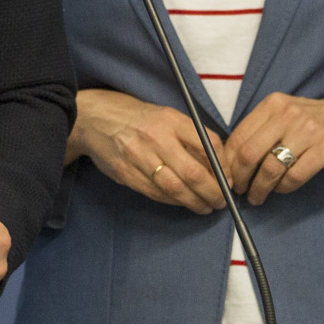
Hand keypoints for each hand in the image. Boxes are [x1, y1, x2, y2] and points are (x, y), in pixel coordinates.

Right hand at [66, 88, 225, 213]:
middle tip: (221, 201)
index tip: (229, 179)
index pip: (208, 145)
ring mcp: (139, 157)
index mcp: (171, 120)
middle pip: (194, 173)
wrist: (94, 118)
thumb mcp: (167, 117)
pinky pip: (156, 193)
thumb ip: (190, 137)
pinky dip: (174, 201)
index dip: (223, 167)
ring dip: (195, 202)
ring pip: (175, 188)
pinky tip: (183, 202)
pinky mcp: (126, 173)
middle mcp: (156, 138)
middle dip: (213, 192)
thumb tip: (218, 166)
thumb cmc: (138, 118)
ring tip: (205, 206)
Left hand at [224, 92, 323, 202]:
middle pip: (250, 153)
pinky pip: (296, 175)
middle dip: (241, 178)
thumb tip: (232, 161)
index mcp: (272, 105)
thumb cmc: (314, 121)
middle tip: (240, 191)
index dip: (229, 163)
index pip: (239, 137)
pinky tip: (281, 190)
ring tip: (258, 196)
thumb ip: (261, 131)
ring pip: (272, 167)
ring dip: (260, 188)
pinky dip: (284, 188)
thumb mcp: (285, 115)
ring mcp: (308, 130)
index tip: (228, 178)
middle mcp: (288, 114)